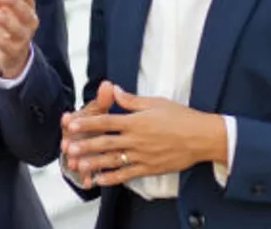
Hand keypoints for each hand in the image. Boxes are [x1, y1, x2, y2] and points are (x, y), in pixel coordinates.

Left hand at [0, 0, 38, 77]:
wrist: (13, 53)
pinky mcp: (14, 51)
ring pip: (18, 30)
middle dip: (15, 4)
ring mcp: (23, 37)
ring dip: (7, 22)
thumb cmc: (8, 23)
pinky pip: (4, 45)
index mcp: (28, 7)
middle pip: (25, 12)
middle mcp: (29, 22)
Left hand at [63, 86, 227, 187]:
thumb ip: (131, 100)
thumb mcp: (156, 102)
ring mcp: (142, 156)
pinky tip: (99, 180)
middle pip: (106, 142)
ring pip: (113, 160)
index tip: (72, 124)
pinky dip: (112, 178)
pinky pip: (127, 175)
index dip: (88, 122)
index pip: (107, 121)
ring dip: (93, 162)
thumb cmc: (181, 117)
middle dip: (85, 145)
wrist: (202, 138)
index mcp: (137, 121)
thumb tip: (113, 90)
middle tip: (68, 148)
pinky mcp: (149, 168)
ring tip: (77, 165)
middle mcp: (137, 139)